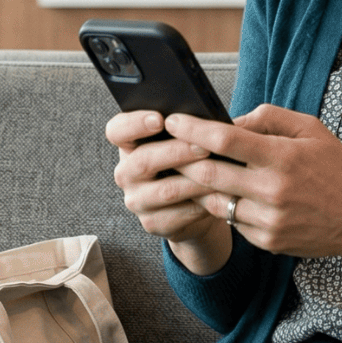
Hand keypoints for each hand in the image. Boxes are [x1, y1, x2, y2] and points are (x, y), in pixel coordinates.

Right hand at [106, 110, 230, 272]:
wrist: (197, 204)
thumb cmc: (193, 161)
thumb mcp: (189, 139)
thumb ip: (196, 126)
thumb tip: (224, 119)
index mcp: (129, 144)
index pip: (117, 130)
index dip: (134, 124)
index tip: (160, 119)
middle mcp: (126, 172)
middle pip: (143, 161)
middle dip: (177, 151)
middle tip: (204, 146)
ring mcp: (137, 200)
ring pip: (165, 190)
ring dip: (195, 180)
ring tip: (221, 171)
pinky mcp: (153, 223)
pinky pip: (178, 214)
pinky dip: (202, 203)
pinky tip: (219, 195)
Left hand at [167, 105, 341, 270]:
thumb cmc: (336, 168)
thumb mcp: (311, 130)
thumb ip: (269, 118)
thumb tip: (230, 121)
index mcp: (283, 157)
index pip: (225, 140)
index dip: (193, 129)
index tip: (173, 120)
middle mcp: (273, 191)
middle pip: (209, 174)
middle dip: (182, 159)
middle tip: (169, 148)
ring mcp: (269, 220)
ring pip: (214, 201)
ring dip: (199, 186)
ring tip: (192, 172)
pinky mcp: (267, 241)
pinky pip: (232, 221)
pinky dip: (225, 207)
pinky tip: (228, 196)